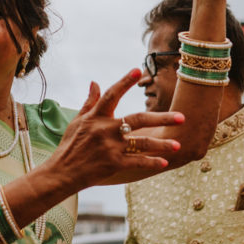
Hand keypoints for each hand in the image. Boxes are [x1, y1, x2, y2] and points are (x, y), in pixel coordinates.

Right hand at [45, 71, 183, 190]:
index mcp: (95, 117)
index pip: (111, 95)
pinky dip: (151, 162)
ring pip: (142, 143)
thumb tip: (95, 82)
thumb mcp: (77, 121)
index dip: (124, 82)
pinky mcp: (113, 164)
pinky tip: (164, 162)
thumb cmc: (70, 146)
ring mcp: (110, 147)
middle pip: (137, 119)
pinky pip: (137, 161)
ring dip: (161, 144)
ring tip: (178, 144)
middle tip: (181, 117)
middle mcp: (104, 130)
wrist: (61, 173)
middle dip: (161, 118)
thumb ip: (90, 102)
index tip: (138, 70)